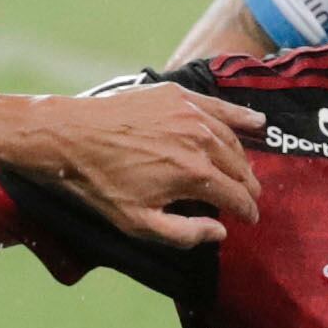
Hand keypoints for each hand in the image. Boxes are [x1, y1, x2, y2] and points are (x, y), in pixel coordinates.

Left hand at [33, 83, 266, 248]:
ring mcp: (191, 113)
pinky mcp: (178, 95)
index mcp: (194, 174)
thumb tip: (221, 231)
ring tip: (245, 171)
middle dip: (248, 186)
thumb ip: (184, 233)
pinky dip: (240, 116)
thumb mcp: (139, 222)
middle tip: (249, 197)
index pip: (237, 196)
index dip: (247, 211)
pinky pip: (219, 107)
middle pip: (239, 167)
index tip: (251, 219)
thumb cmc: (100, 183)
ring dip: (242, 158)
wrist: (70, 136)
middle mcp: (200, 140)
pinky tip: (256, 123)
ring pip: (231, 138)